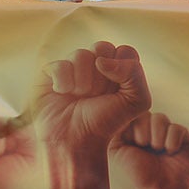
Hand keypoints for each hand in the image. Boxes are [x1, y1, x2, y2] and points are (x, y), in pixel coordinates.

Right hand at [33, 42, 152, 157]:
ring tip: (80, 97)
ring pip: (80, 54)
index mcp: (117, 68)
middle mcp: (95, 64)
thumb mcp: (137, 101)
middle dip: (102, 75)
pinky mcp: (50, 73)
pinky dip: (63, 82)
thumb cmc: (106, 122)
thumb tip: (102, 61)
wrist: (76, 142)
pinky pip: (59, 65)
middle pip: (102, 46)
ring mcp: (72, 67)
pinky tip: (63, 94)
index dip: (123, 70)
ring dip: (84, 81)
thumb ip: (134, 74)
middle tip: (97, 95)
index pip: (126, 51)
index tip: (117, 91)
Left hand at [110, 112, 188, 188]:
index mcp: (137, 131)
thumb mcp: (117, 150)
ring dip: (157, 136)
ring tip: (158, 150)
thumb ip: (115, 130)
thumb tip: (117, 113)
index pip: (135, 114)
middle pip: (148, 114)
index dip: (135, 125)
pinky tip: (171, 152)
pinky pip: (177, 128)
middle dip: (145, 131)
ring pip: (162, 118)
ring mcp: (169, 132)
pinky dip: (172, 140)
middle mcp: (153, 130)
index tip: (134, 143)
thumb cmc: (138, 173)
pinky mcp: (185, 137)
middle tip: (145, 146)